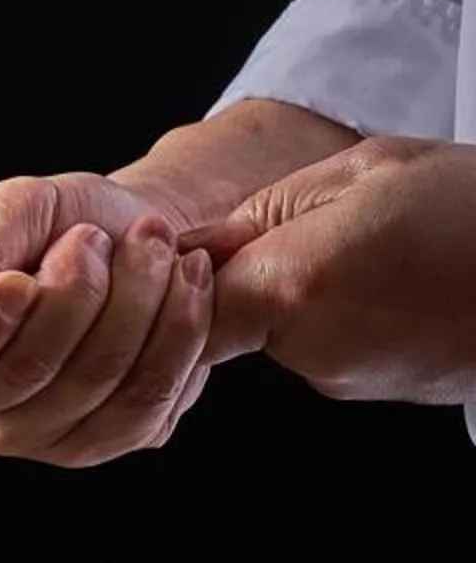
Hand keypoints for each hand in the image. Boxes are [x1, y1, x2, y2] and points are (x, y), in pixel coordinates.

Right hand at [0, 173, 218, 464]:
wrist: (137, 235)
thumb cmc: (60, 220)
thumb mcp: (11, 212)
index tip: (19, 281)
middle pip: (21, 373)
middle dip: (76, 292)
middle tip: (93, 237)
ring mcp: (33, 434)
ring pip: (90, 385)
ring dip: (136, 302)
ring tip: (148, 245)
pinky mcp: (104, 441)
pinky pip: (145, 403)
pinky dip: (176, 333)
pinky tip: (183, 285)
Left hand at [190, 137, 475, 405]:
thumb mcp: (362, 171)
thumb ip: (261, 213)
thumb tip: (187, 246)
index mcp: (293, 288)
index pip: (180, 307)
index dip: (166, 277)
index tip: (172, 244)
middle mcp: (316, 353)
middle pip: (229, 317)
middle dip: (240, 270)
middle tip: (298, 220)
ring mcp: (357, 380)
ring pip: (284, 329)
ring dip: (299, 286)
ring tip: (369, 240)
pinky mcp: (392, 391)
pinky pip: (334, 344)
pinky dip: (345, 308)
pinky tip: (396, 272)